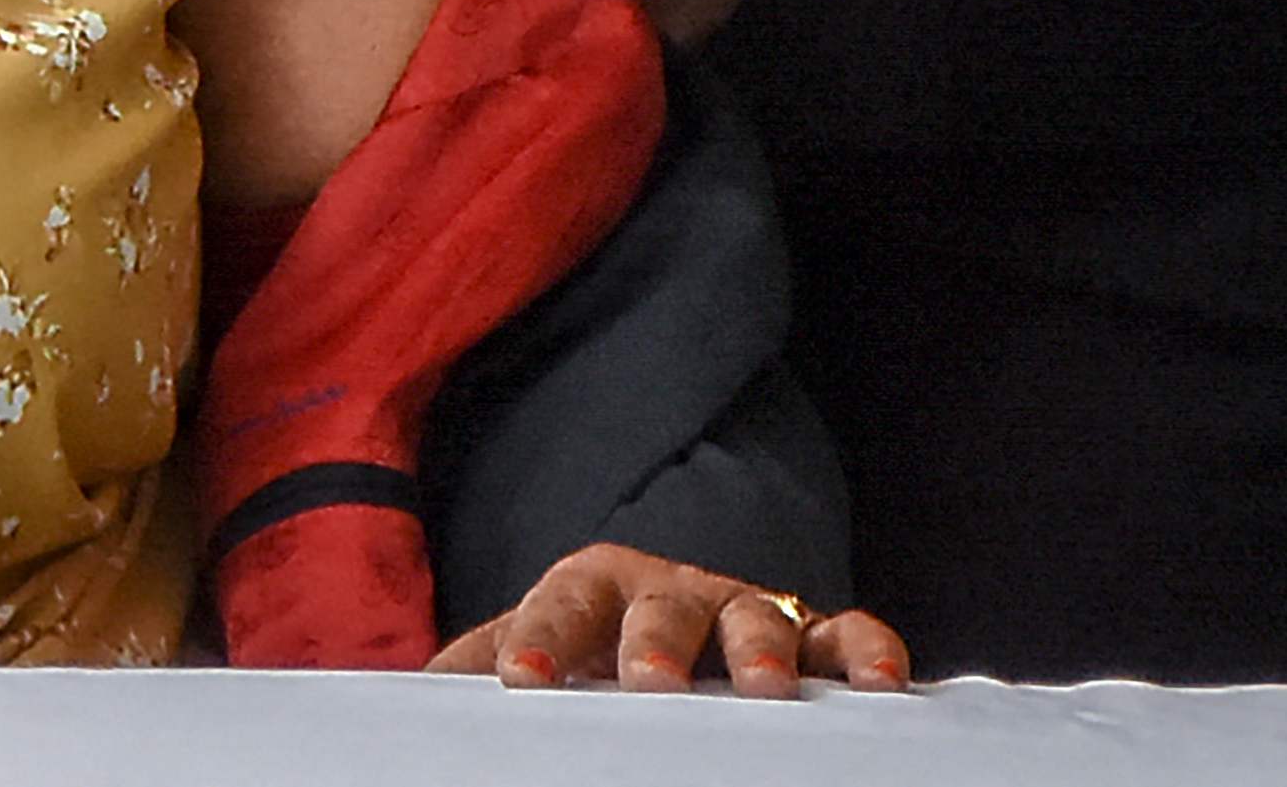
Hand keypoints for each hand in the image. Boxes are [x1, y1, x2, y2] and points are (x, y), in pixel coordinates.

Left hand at [434, 544, 911, 693]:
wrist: (665, 625)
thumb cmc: (588, 651)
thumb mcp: (531, 653)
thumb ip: (476, 668)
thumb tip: (405, 700)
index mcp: (593, 587)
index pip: (560, 604)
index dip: (538, 642)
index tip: (518, 685)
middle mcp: (671, 591)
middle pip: (663, 605)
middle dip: (656, 642)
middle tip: (648, 682)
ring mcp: (744, 609)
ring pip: (759, 615)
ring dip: (761, 648)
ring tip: (763, 690)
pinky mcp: (809, 634)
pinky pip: (844, 634)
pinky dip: (865, 650)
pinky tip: (882, 684)